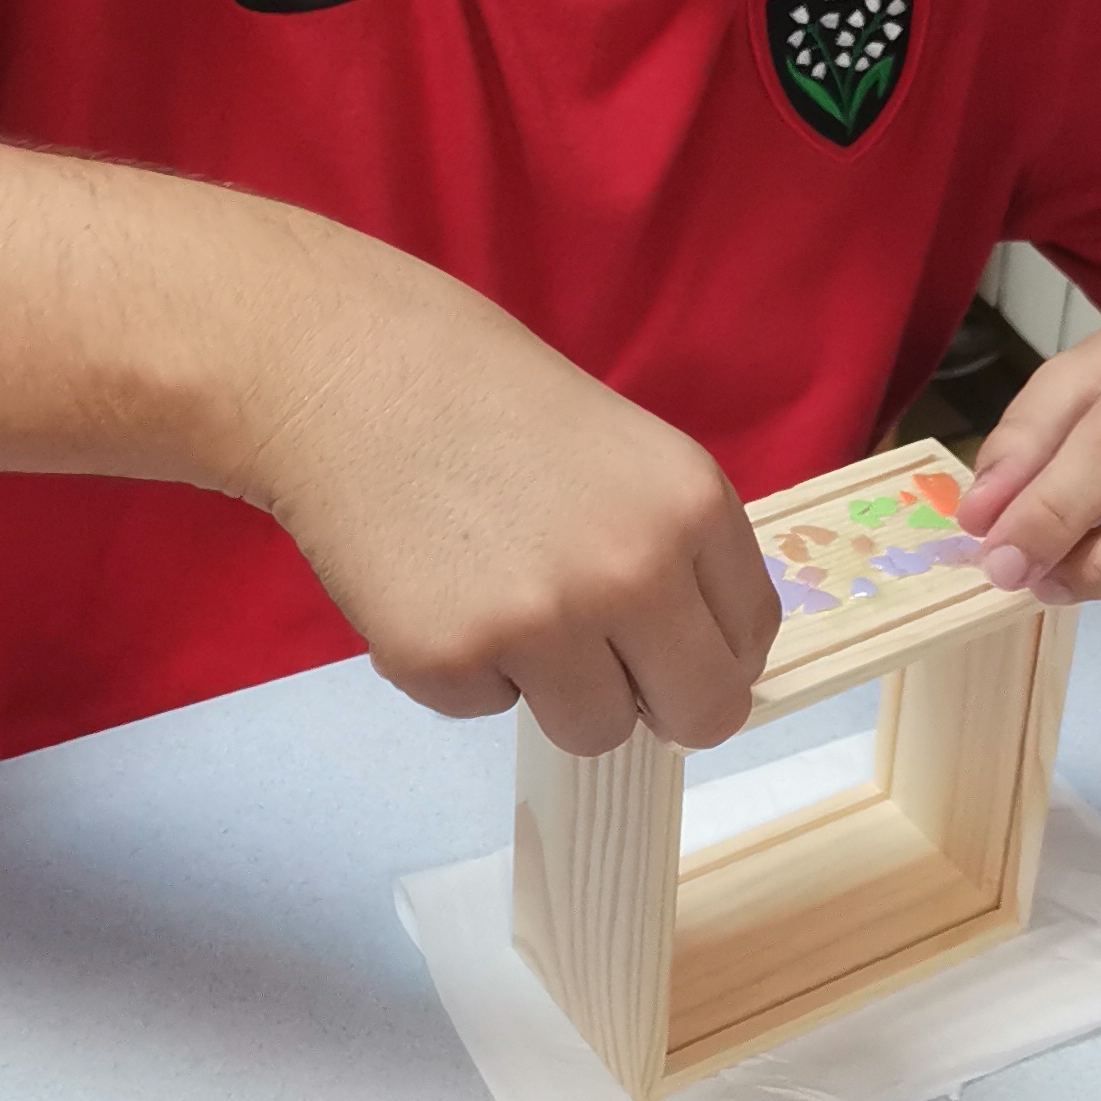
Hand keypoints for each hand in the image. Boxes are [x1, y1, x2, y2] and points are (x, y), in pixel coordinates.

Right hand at [246, 221, 778, 751]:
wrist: (349, 370)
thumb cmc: (488, 401)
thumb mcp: (627, 454)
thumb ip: (674, 549)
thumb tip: (707, 665)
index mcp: (691, 506)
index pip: (751, 640)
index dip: (708, 651)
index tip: (669, 645)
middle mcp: (632, 572)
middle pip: (702, 714)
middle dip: (659, 704)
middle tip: (604, 663)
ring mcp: (540, 625)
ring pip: (595, 731)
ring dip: (555, 688)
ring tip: (502, 600)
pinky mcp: (450, 662)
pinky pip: (487, 710)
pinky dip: (464, 669)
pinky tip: (437, 588)